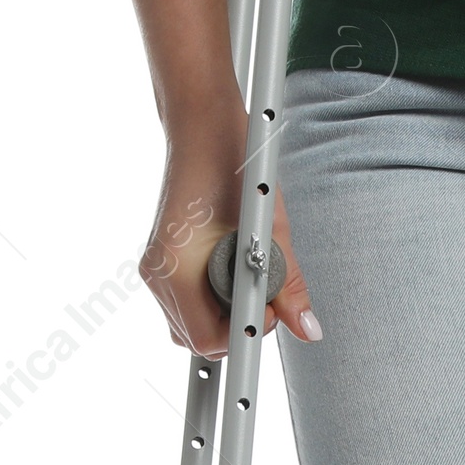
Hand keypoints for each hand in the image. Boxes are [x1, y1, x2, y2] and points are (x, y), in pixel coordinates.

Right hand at [141, 102, 319, 356]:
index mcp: (175, 267)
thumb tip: (307, 330)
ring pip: (191, 325)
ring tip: (246, 273)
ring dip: (224, 313)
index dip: (243, 333)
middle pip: (196, 338)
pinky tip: (231, 266)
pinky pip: (187, 304)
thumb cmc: (234, 163)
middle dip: (235, 326)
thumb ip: (288, 284)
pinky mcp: (163, 263)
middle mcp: (157, 273)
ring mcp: (156, 269)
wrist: (202, 125)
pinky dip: (213, 299)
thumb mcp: (271, 227)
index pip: (207, 339)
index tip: (266, 305)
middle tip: (261, 289)